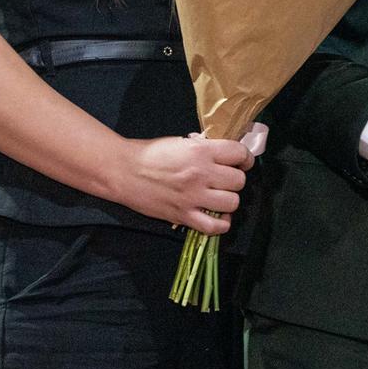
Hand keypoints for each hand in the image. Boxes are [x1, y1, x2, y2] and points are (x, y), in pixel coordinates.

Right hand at [118, 135, 254, 233]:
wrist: (123, 170)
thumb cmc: (149, 153)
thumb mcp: (181, 142)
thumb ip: (204, 149)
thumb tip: (223, 156)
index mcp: (201, 150)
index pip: (239, 153)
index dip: (244, 158)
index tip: (241, 162)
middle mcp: (201, 173)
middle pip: (239, 181)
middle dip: (235, 179)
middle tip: (225, 180)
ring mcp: (193, 197)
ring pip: (232, 203)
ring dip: (229, 201)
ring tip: (219, 197)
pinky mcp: (183, 216)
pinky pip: (214, 227)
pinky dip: (221, 224)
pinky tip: (217, 217)